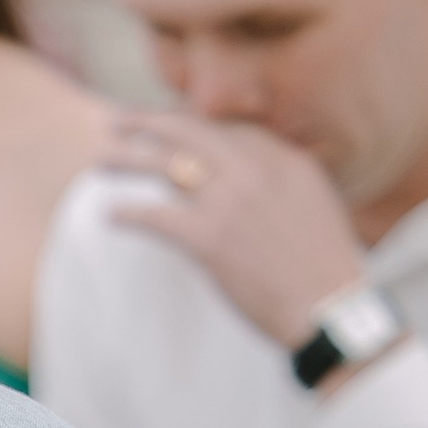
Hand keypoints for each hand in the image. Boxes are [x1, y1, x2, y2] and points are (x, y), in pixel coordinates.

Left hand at [102, 111, 368, 354]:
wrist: (328, 306)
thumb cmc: (322, 265)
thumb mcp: (314, 201)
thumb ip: (282, 176)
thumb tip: (251, 170)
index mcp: (283, 157)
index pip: (225, 125)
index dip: (187, 120)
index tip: (164, 123)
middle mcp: (255, 169)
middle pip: (189, 130)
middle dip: (147, 121)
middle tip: (116, 120)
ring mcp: (230, 202)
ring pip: (166, 165)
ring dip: (127, 160)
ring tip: (100, 160)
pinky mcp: (210, 239)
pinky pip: (157, 217)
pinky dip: (129, 214)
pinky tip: (109, 216)